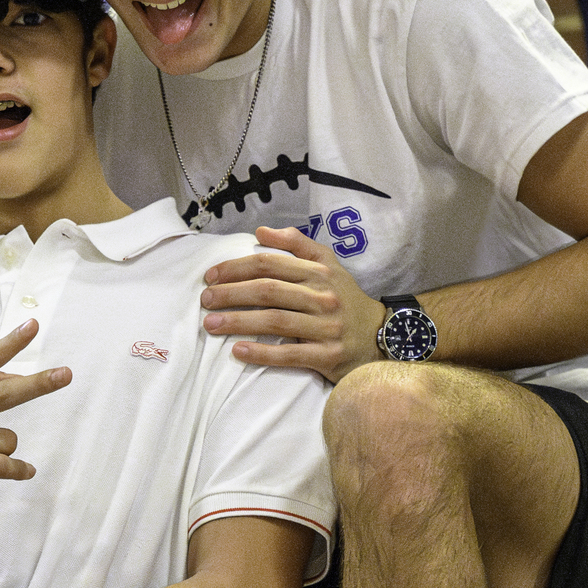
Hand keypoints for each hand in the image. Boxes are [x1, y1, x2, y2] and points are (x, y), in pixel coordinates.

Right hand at [0, 319, 69, 527]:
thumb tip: (17, 379)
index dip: (11, 343)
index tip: (33, 325)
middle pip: (6, 392)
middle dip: (39, 383)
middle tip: (67, 374)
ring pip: (8, 440)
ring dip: (3, 451)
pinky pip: (3, 466)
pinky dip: (17, 470)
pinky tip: (24, 471)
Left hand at [201, 226, 385, 382]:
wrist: (383, 337)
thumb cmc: (345, 299)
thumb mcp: (328, 264)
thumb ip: (297, 244)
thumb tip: (261, 231)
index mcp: (319, 273)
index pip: (270, 265)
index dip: (236, 268)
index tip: (211, 276)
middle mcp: (323, 297)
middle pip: (268, 291)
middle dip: (231, 294)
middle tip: (204, 300)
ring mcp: (327, 327)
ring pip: (275, 321)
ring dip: (238, 322)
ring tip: (210, 324)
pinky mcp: (329, 356)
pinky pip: (290, 355)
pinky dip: (262, 353)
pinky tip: (237, 351)